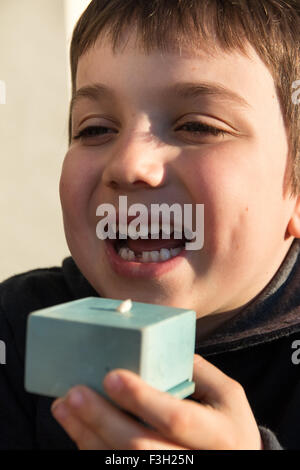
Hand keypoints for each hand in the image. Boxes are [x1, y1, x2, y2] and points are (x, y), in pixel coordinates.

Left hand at [51, 354, 262, 449]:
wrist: (239, 463)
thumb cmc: (229, 425)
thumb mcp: (226, 395)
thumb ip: (196, 371)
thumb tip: (153, 348)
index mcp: (219, 435)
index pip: (176, 418)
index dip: (142, 398)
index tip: (112, 376)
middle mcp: (196, 461)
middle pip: (139, 447)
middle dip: (102, 418)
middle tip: (75, 392)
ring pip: (122, 462)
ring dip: (87, 434)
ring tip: (65, 406)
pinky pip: (116, 468)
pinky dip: (91, 447)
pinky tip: (77, 427)